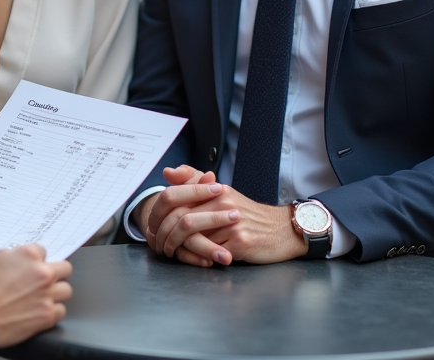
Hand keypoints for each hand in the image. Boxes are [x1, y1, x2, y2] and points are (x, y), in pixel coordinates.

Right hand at [0, 244, 72, 347]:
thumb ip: (15, 255)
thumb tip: (22, 259)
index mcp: (29, 256)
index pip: (44, 251)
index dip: (37, 260)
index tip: (33, 266)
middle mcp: (42, 273)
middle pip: (65, 268)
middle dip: (55, 273)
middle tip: (44, 280)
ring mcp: (47, 295)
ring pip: (66, 290)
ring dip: (56, 292)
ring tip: (43, 296)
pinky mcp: (47, 315)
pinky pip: (61, 310)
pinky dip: (52, 311)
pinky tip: (40, 310)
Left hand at [140, 166, 306, 266]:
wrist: (281, 230)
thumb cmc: (247, 215)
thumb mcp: (222, 193)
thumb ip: (194, 181)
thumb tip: (167, 172)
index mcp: (214, 189)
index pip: (174, 197)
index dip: (157, 214)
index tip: (152, 226)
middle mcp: (222, 203)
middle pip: (179, 218)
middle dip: (164, 235)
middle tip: (158, 244)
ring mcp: (231, 223)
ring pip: (192, 237)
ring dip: (177, 248)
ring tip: (171, 253)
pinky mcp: (239, 243)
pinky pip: (209, 252)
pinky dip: (197, 258)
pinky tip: (192, 260)